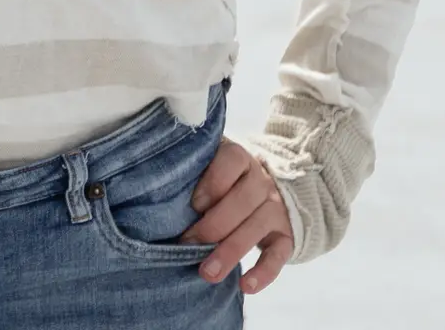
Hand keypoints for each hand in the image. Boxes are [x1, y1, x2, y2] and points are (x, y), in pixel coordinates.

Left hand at [181, 138, 293, 293]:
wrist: (269, 187)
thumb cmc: (221, 178)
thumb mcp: (208, 164)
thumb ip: (192, 171)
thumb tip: (158, 189)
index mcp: (240, 158)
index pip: (232, 162)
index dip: (212, 183)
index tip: (193, 204)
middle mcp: (261, 182)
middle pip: (241, 201)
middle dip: (212, 226)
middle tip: (187, 243)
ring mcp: (276, 209)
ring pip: (256, 228)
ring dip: (230, 252)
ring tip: (208, 273)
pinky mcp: (286, 236)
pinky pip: (279, 255)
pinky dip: (264, 272)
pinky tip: (246, 286)